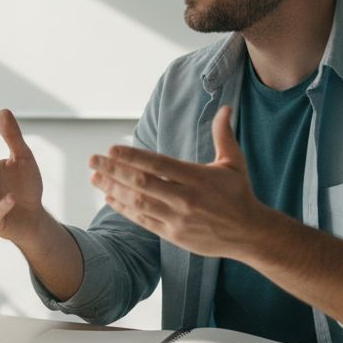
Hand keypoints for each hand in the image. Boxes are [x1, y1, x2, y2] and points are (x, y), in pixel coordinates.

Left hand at [87, 105, 271, 258]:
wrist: (249, 234)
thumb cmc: (239, 194)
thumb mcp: (234, 162)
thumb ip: (224, 135)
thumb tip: (224, 107)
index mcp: (198, 178)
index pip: (158, 164)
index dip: (132, 157)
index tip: (111, 149)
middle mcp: (186, 198)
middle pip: (142, 183)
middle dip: (113, 170)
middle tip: (92, 160)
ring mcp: (178, 219)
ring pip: (138, 202)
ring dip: (113, 189)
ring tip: (95, 177)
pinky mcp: (173, 235)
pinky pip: (143, 220)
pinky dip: (124, 209)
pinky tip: (109, 197)